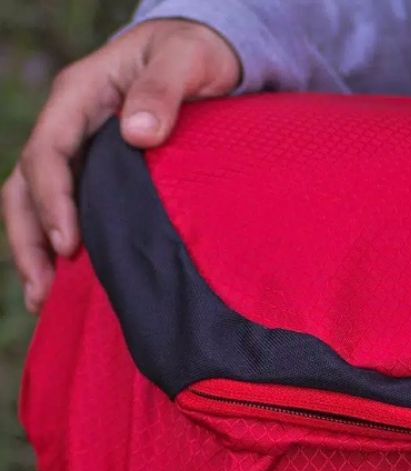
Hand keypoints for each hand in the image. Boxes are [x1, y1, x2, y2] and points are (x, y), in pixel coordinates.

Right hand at [1, 19, 240, 312]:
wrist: (205, 56)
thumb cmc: (196, 54)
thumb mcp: (186, 59)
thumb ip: (164, 90)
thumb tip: (137, 133)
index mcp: (81, 96)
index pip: (49, 151)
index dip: (53, 199)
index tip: (69, 244)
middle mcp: (70, 125)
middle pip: (27, 183)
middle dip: (30, 237)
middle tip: (43, 290)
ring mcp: (80, 150)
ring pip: (37, 200)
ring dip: (36, 249)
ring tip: (43, 300)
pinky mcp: (98, 172)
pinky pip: (69, 208)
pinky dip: (61, 245)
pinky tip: (71, 283)